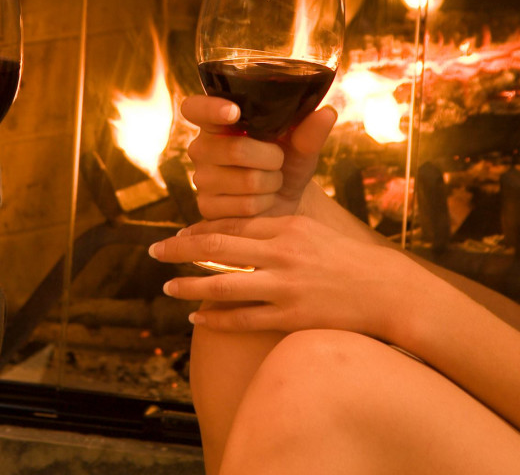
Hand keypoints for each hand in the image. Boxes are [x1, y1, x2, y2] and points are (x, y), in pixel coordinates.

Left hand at [148, 216, 431, 341]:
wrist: (388, 292)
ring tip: (167, 287)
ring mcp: (284, 286)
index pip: (230, 224)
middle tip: (154, 251)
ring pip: (222, 284)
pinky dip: (215, 318)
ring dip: (189, 285)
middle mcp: (280, 253)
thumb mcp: (312, 231)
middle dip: (179, 249)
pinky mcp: (290, 316)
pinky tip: (197, 318)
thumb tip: (238, 229)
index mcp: (285, 226)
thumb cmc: (347, 260)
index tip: (177, 236)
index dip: (198, 230)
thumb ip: (275, 229)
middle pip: (216, 246)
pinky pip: (242, 318)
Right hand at [181, 96, 336, 218]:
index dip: (210, 108)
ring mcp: (201, 179)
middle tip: (278, 160)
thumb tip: (326, 114)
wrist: (284, 200)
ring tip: (271, 180)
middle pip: (235, 149)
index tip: (234, 112)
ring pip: (246, 180)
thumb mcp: (301, 144)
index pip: (195, 108)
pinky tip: (263, 201)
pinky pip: (245, 206)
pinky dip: (265, 204)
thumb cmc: (287, 162)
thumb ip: (310, 130)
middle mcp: (202, 148)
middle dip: (271, 158)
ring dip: (272, 183)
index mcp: (217, 122)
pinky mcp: (207, 208)